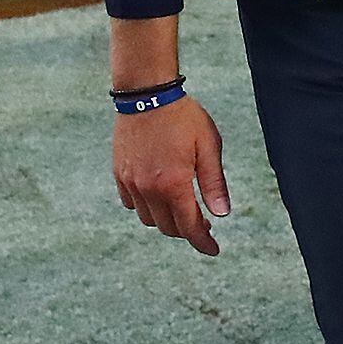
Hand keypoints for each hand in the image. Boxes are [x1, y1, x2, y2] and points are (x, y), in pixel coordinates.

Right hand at [114, 94, 230, 255]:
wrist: (146, 93)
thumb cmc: (183, 117)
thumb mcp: (208, 146)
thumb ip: (214, 183)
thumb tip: (222, 214)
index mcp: (174, 184)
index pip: (190, 227)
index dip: (203, 243)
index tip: (213, 250)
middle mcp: (149, 189)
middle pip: (168, 227)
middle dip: (187, 231)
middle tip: (203, 222)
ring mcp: (131, 182)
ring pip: (148, 219)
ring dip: (166, 220)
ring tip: (181, 207)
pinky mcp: (120, 173)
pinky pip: (131, 203)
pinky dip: (146, 206)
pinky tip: (158, 194)